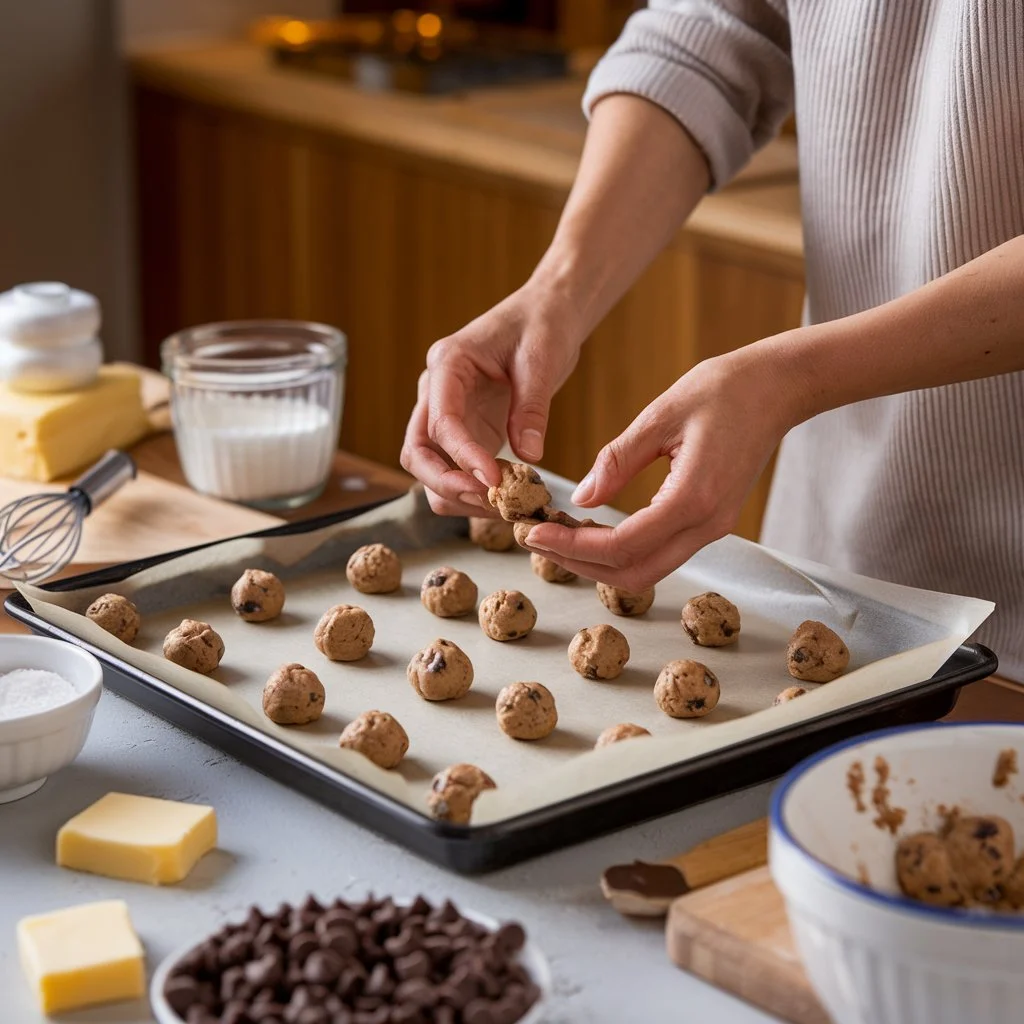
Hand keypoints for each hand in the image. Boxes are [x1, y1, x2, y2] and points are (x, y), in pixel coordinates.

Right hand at [400, 282, 583, 515]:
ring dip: (457, 494)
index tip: (492, 481)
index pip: (440, 421)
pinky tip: (505, 499)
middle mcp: (437, 391)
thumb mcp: (542, 360)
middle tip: (490, 502)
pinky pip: (455, 469)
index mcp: (448, 363)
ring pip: (429, 467)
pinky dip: (473, 490)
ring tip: (502, 506)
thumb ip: (532, 407)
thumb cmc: (542, 325)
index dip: (462, 457)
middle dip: (446, 484)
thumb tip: (529, 455)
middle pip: (417, 451)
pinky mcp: (465, 430)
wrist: (546, 315)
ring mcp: (447, 413)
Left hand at [522, 345, 800, 588]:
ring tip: (559, 535)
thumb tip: (580, 497)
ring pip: (648, 570)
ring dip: (600, 562)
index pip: (623, 545)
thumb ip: (618, 459)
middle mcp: (707, 524)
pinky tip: (593, 527)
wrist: (779, 388)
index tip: (535, 532)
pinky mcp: (712, 522)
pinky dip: (622, 550)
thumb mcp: (660, 414)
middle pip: (634, 574)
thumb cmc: (724, 389)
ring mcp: (714, 528)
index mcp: (694, 497)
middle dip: (581, 565)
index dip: (573, 546)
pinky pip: (661, 552)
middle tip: (538, 540)